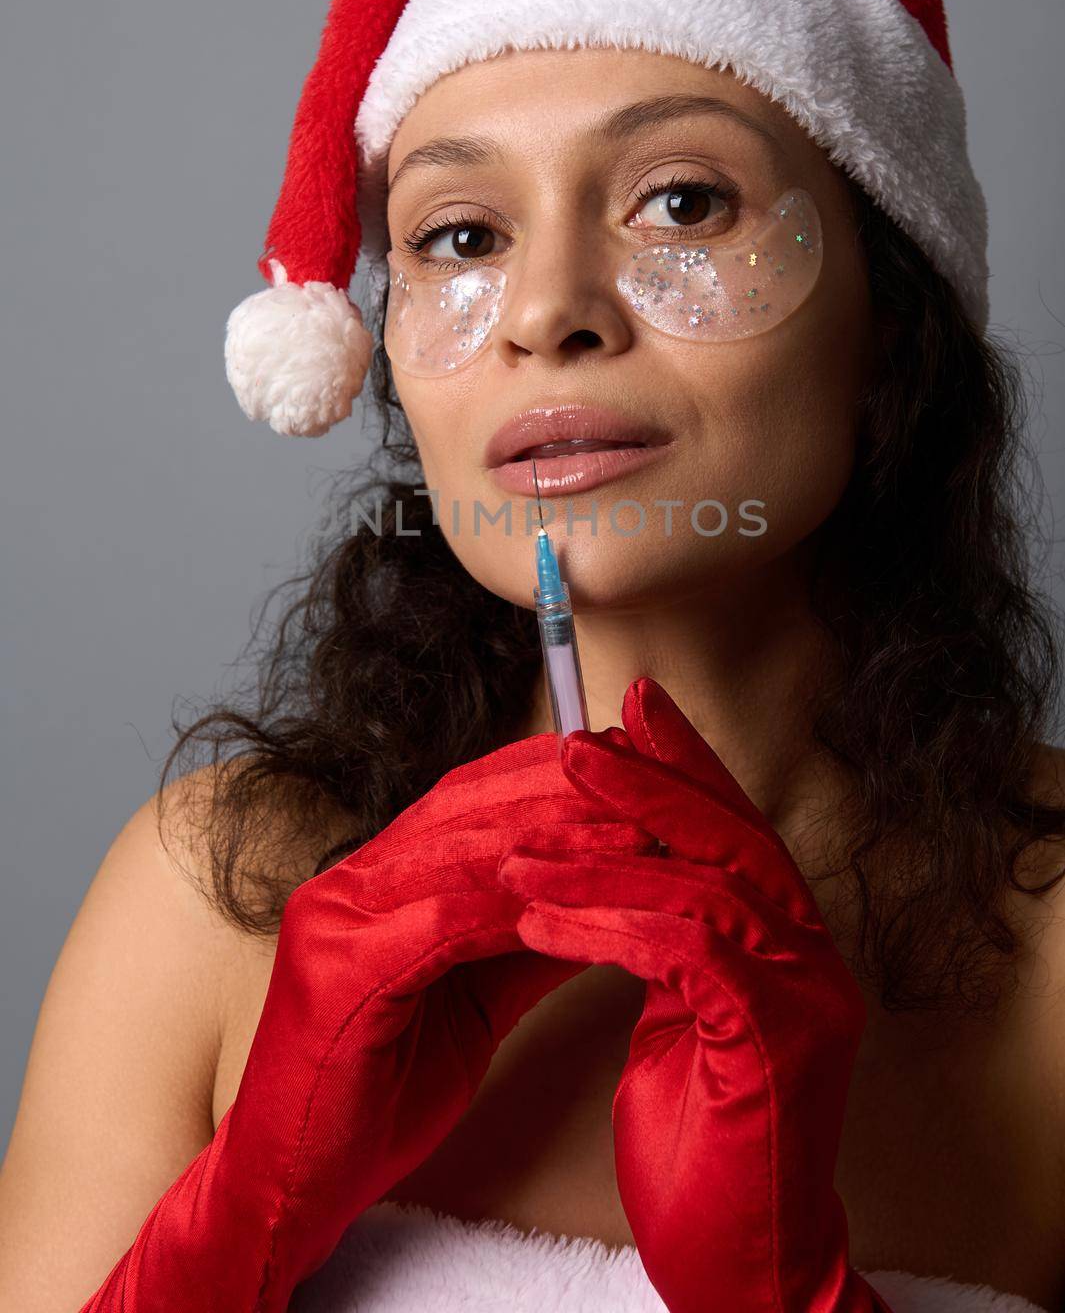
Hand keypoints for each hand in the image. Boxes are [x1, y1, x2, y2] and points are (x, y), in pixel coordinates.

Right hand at [80, 732, 656, 1311]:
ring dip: (556, 839)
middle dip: (564, 792)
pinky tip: (575, 904)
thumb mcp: (468, 1008)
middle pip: (467, 809)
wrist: (288, 1185)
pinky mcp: (336, 970)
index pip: (466, 798)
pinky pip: (440, 922)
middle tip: (649, 784)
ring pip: (460, 854)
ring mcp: (334, 918)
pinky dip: (512, 910)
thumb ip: (523, 948)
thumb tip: (606, 900)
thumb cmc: (375, 1098)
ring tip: (634, 832)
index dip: (549, 778)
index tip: (628, 772)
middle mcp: (347, 882)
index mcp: (371, 880)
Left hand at [498, 678, 894, 1312]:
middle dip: (646, 783)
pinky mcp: (780, 1039)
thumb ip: (673, 941)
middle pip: (730, 833)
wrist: (740, 1264)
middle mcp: (813, 954)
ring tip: (519, 854)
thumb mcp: (679, 1016)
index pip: (736, 824)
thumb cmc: (704, 1141)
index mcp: (789, 939)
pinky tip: (541, 924)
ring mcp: (808, 994)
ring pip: (702, 885)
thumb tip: (618, 871)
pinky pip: (689, 952)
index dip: (683, 762)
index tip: (626, 710)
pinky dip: (609, 929)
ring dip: (600, 863)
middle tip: (573, 746)